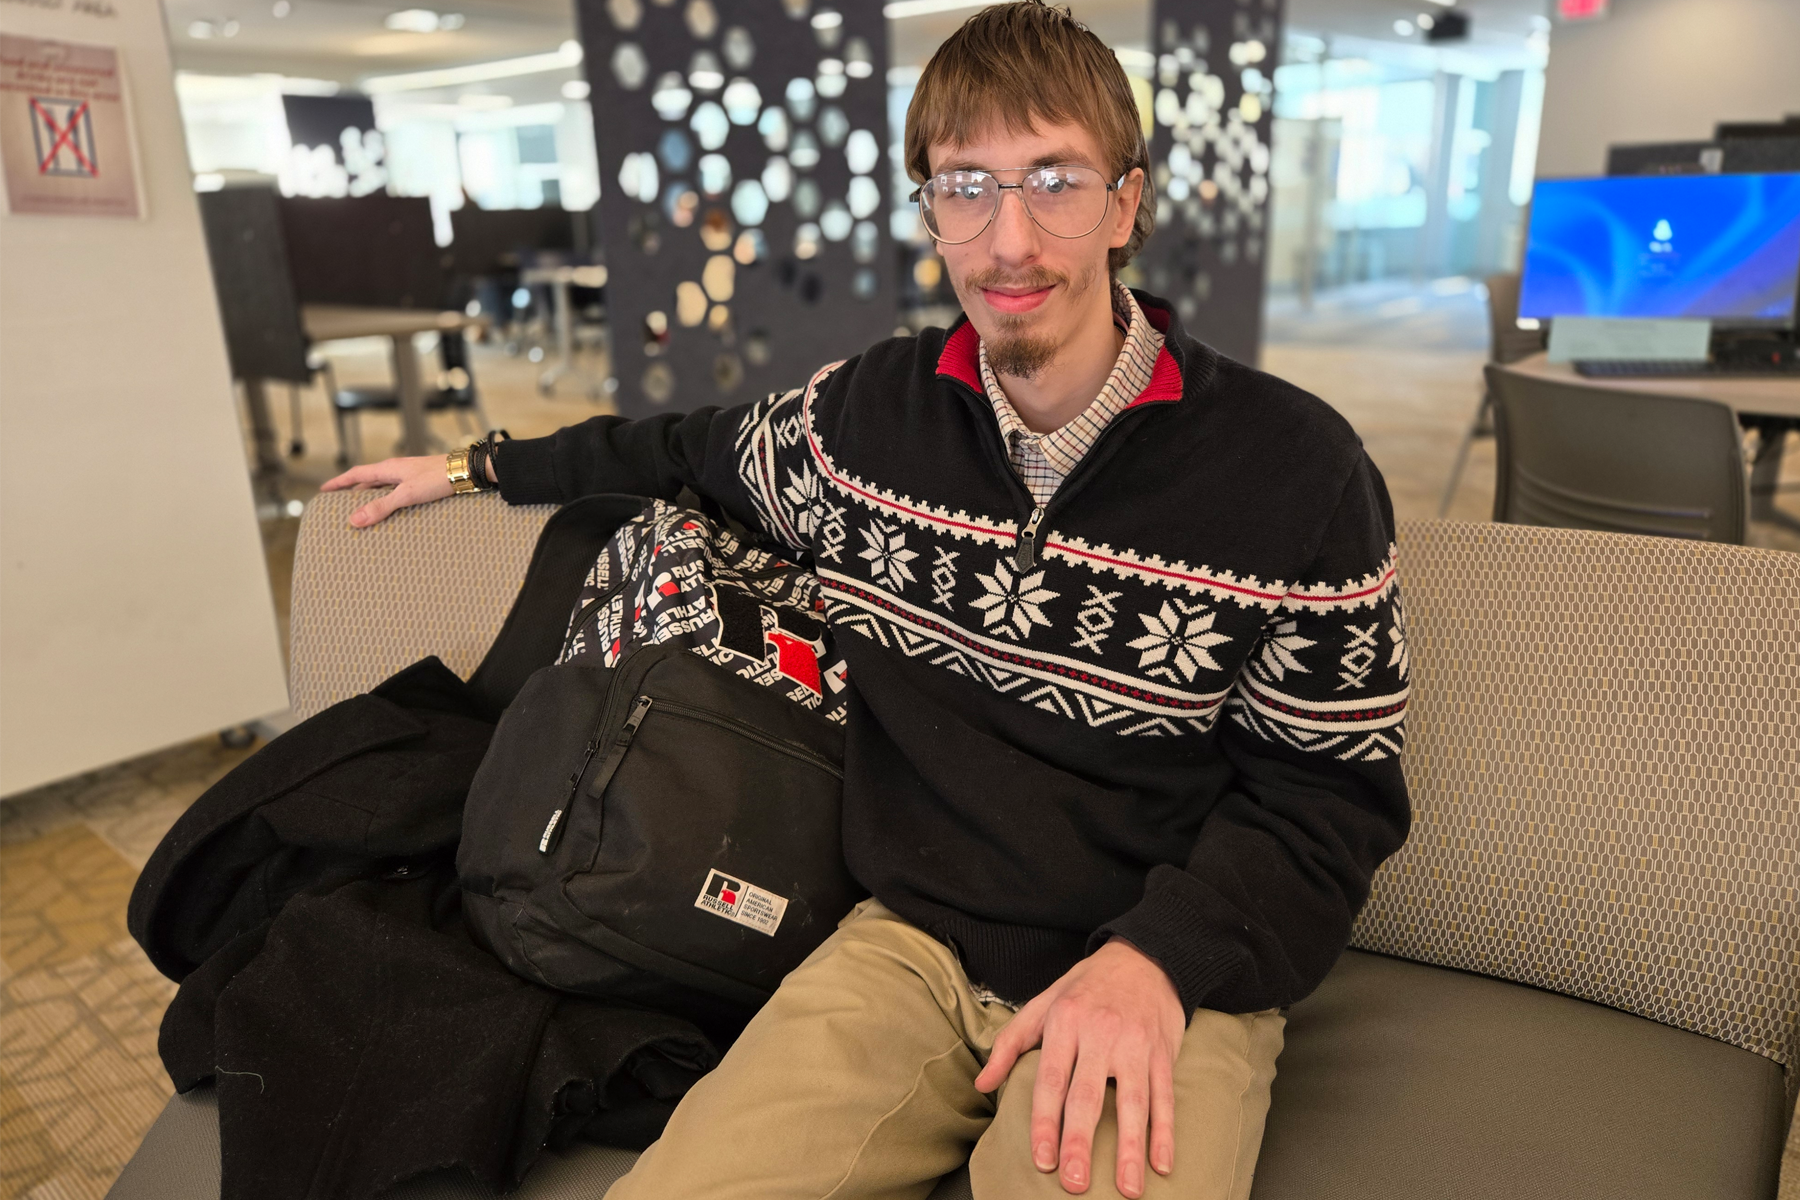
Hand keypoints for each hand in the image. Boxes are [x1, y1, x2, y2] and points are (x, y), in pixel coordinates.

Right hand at [319, 456, 454, 527]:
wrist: (466, 470)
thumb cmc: (438, 478)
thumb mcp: (406, 495)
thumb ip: (381, 507)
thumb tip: (354, 519)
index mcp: (388, 469)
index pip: (356, 474)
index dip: (339, 482)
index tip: (323, 489)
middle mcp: (396, 469)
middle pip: (367, 479)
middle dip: (352, 490)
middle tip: (339, 501)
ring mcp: (409, 474)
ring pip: (382, 484)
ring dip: (370, 494)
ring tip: (361, 506)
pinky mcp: (421, 480)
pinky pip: (396, 488)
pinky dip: (387, 497)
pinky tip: (392, 506)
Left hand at [973, 938, 1183, 1197]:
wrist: (1146, 957)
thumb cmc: (1087, 986)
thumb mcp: (1043, 1002)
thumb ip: (1011, 1042)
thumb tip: (981, 1083)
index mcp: (1065, 1023)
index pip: (1051, 1080)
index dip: (1045, 1122)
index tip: (1041, 1160)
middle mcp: (1101, 1034)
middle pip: (1088, 1096)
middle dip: (1081, 1142)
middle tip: (1075, 1183)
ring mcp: (1136, 1044)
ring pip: (1134, 1102)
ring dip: (1130, 1148)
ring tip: (1126, 1189)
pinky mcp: (1164, 1053)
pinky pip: (1164, 1096)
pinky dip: (1165, 1132)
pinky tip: (1161, 1164)